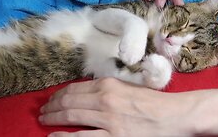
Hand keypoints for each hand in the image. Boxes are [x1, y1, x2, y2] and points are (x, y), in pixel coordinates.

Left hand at [39, 78, 194, 136]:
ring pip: (71, 117)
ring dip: (53, 118)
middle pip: (68, 102)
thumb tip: (85, 94)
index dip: (58, 94)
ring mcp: (107, 119)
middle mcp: (104, 100)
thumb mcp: (127, 88)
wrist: (174, 116)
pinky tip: (53, 136)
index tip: (51, 99)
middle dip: (51, 106)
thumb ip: (106, 89)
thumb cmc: (153, 102)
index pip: (74, 89)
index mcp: (108, 85)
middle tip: (42, 110)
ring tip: (44, 120)